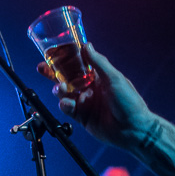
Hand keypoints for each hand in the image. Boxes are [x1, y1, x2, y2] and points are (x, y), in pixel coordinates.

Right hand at [37, 43, 155, 151]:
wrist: (132, 129)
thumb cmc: (129, 102)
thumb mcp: (114, 78)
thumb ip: (98, 63)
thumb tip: (86, 45)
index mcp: (98, 76)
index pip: (78, 64)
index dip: (65, 59)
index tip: (52, 53)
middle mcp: (90, 88)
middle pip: (67, 78)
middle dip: (53, 73)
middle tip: (42, 68)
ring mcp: (85, 102)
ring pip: (65, 93)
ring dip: (59, 89)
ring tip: (60, 88)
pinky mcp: (82, 117)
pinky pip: (68, 109)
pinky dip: (64, 104)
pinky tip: (67, 104)